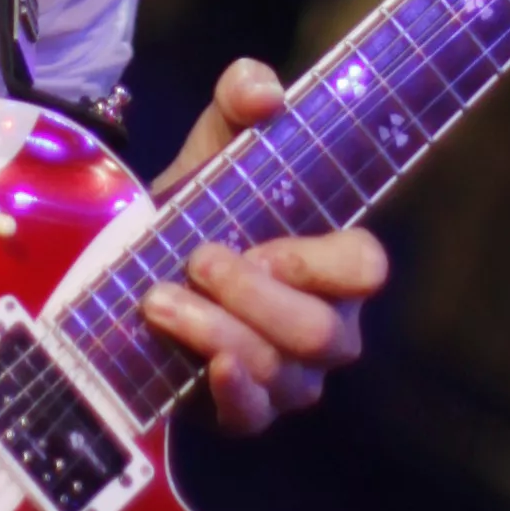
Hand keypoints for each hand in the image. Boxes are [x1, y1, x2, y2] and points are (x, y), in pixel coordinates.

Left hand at [144, 59, 387, 433]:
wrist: (143, 264)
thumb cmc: (203, 206)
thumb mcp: (217, 145)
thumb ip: (241, 99)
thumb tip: (265, 92)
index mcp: (334, 262)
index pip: (366, 268)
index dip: (315, 261)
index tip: (262, 242)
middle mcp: (328, 325)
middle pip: (322, 333)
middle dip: (253, 295)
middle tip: (198, 259)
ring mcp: (291, 376)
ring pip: (282, 373)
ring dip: (215, 330)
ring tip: (159, 298)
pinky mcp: (248, 410)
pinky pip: (255, 418)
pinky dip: (233, 393)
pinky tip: (204, 367)